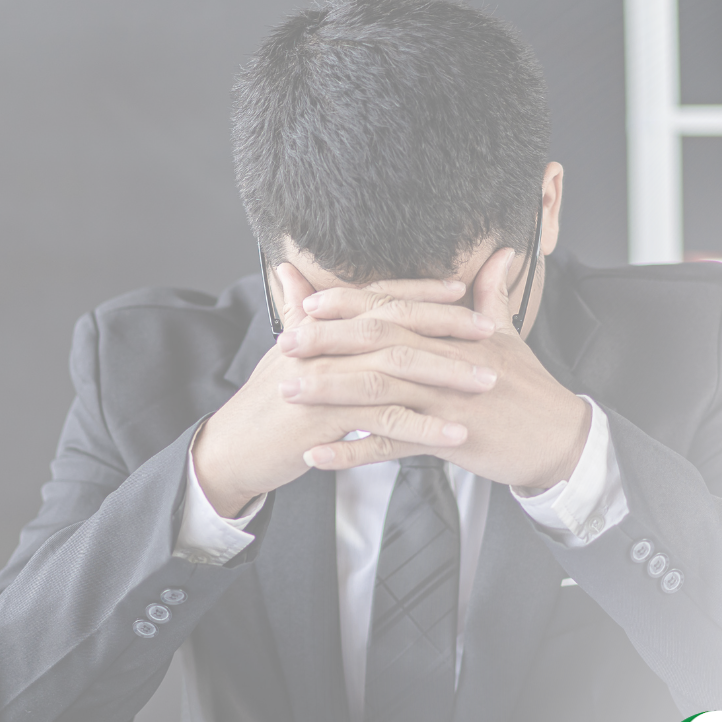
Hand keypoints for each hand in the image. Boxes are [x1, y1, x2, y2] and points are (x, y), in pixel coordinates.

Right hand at [189, 263, 499, 516]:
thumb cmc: (265, 406)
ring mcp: (321, 383)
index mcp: (317, 328)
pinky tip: (456, 433)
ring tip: (487, 382)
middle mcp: (320, 347)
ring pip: (394, 370)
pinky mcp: (323, 423)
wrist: (230, 451)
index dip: (420, 292)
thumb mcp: (284, 354)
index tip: (461, 289)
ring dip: (445, 376)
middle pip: (393, 326)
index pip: (377, 298)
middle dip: (445, 326)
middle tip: (491, 330)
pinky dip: (423, 426)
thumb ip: (298, 312)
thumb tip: (292, 270)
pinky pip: (382, 421)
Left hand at [281, 249, 590, 491]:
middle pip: (377, 343)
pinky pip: (391, 445)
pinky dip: (351, 450)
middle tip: (284, 342)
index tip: (311, 302)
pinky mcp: (449, 438)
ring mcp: (445, 400)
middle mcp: (445, 360)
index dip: (351, 304)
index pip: (393, 309)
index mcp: (453, 333)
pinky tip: (317, 455)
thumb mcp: (511, 335)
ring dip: (329, 392)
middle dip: (327, 342)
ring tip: (287, 392)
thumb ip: (494, 294)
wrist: (560, 438)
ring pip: (378, 391)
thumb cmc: (532, 388)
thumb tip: (501, 254)